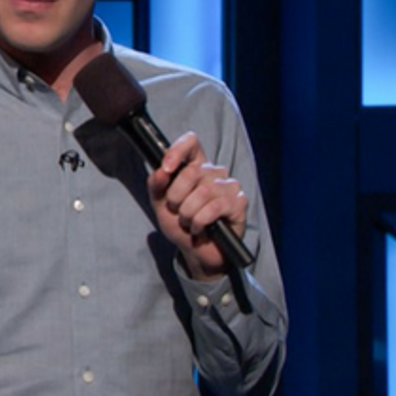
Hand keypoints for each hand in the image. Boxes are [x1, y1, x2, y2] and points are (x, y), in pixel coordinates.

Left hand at [147, 131, 247, 279]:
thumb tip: (159, 172)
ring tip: (188, 223)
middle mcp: (214, 173)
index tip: (167, 169)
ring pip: (203, 191)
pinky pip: (216, 206)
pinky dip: (201, 221)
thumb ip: (156, 186)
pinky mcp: (239, 202)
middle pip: (192, 171)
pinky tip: (200, 228)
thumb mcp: (161, 205)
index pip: (191, 142)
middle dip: (176, 197)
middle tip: (177, 212)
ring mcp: (229, 186)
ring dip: (188, 213)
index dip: (177, 151)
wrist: (196, 252)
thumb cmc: (181, 225)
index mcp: (196, 166)